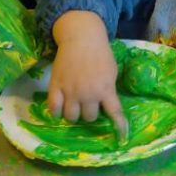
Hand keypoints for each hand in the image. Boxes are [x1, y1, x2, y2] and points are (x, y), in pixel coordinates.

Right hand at [49, 11, 127, 139]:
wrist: (81, 38)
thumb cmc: (100, 54)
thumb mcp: (111, 71)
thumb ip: (108, 89)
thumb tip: (106, 105)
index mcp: (105, 89)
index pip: (114, 113)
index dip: (119, 126)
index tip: (122, 137)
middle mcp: (88, 93)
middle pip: (89, 118)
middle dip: (90, 113)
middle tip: (89, 104)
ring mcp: (71, 91)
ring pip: (71, 117)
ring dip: (74, 114)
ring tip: (74, 105)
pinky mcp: (55, 86)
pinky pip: (54, 108)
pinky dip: (57, 111)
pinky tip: (60, 107)